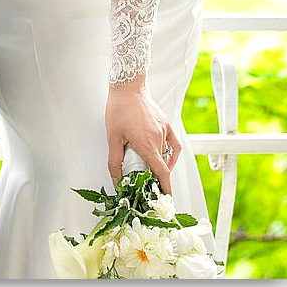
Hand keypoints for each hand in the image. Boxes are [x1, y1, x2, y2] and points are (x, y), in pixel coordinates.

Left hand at [105, 79, 180, 193]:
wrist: (127, 87)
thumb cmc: (119, 109)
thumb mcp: (112, 138)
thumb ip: (115, 161)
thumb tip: (116, 179)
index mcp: (147, 144)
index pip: (162, 172)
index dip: (165, 188)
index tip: (167, 198)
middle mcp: (159, 138)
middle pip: (162, 165)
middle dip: (155, 176)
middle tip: (145, 183)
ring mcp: (164, 130)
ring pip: (166, 154)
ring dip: (159, 163)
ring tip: (147, 166)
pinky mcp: (166, 123)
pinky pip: (174, 143)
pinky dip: (171, 153)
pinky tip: (164, 157)